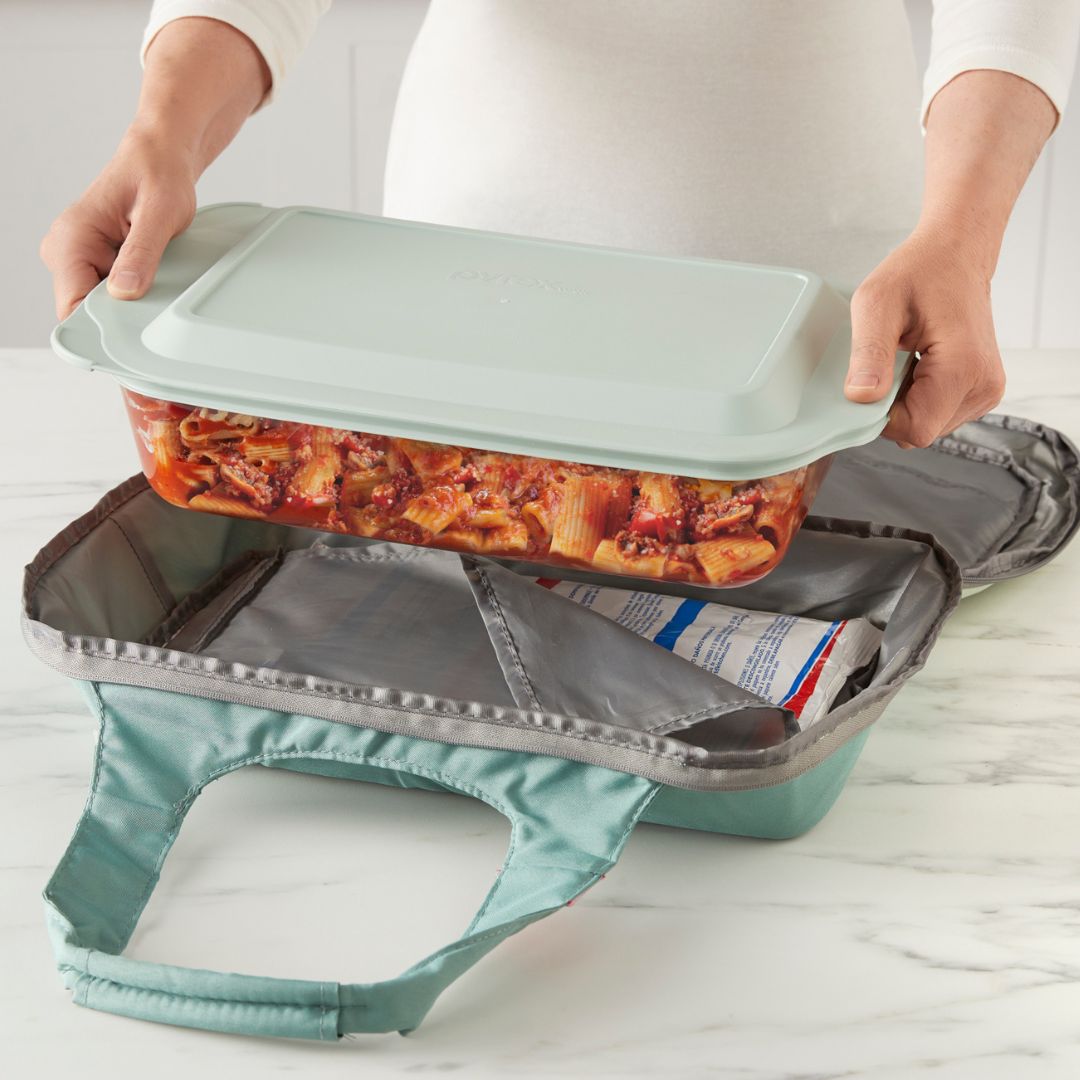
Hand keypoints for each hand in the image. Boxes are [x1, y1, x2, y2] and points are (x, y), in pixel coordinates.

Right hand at [40, 126, 196, 320]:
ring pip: (99, 305)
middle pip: (86, 311)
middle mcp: (66, 250)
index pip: (72, 306)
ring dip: (128, 305)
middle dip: (120, 316)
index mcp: (71, 239)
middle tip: (155, 306)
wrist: (160, 159)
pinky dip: (132, 295)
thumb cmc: (158, 176)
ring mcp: (79, 258)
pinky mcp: (95, 262)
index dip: (102, 326)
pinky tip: (150, 281)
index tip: (133, 332)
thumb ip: (141, 254)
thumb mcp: (159, 215)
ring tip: (155, 283)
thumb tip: (125, 291)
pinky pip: (109, 294)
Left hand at [843, 228, 1005, 448]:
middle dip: (892, 407)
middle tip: (888, 362)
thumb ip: (869, 352)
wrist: (956, 254)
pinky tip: (918, 364)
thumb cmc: (920, 270)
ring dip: (905, 401)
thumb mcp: (877, 303)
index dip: (881, 417)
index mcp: (964, 368)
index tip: (871, 382)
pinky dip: (919, 397)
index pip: (915, 429)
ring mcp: (986, 391)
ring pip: (928, 425)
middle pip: (921, 430)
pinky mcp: (981, 391)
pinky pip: (938, 413)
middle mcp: (984, 386)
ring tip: (906, 358)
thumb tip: (861, 397)